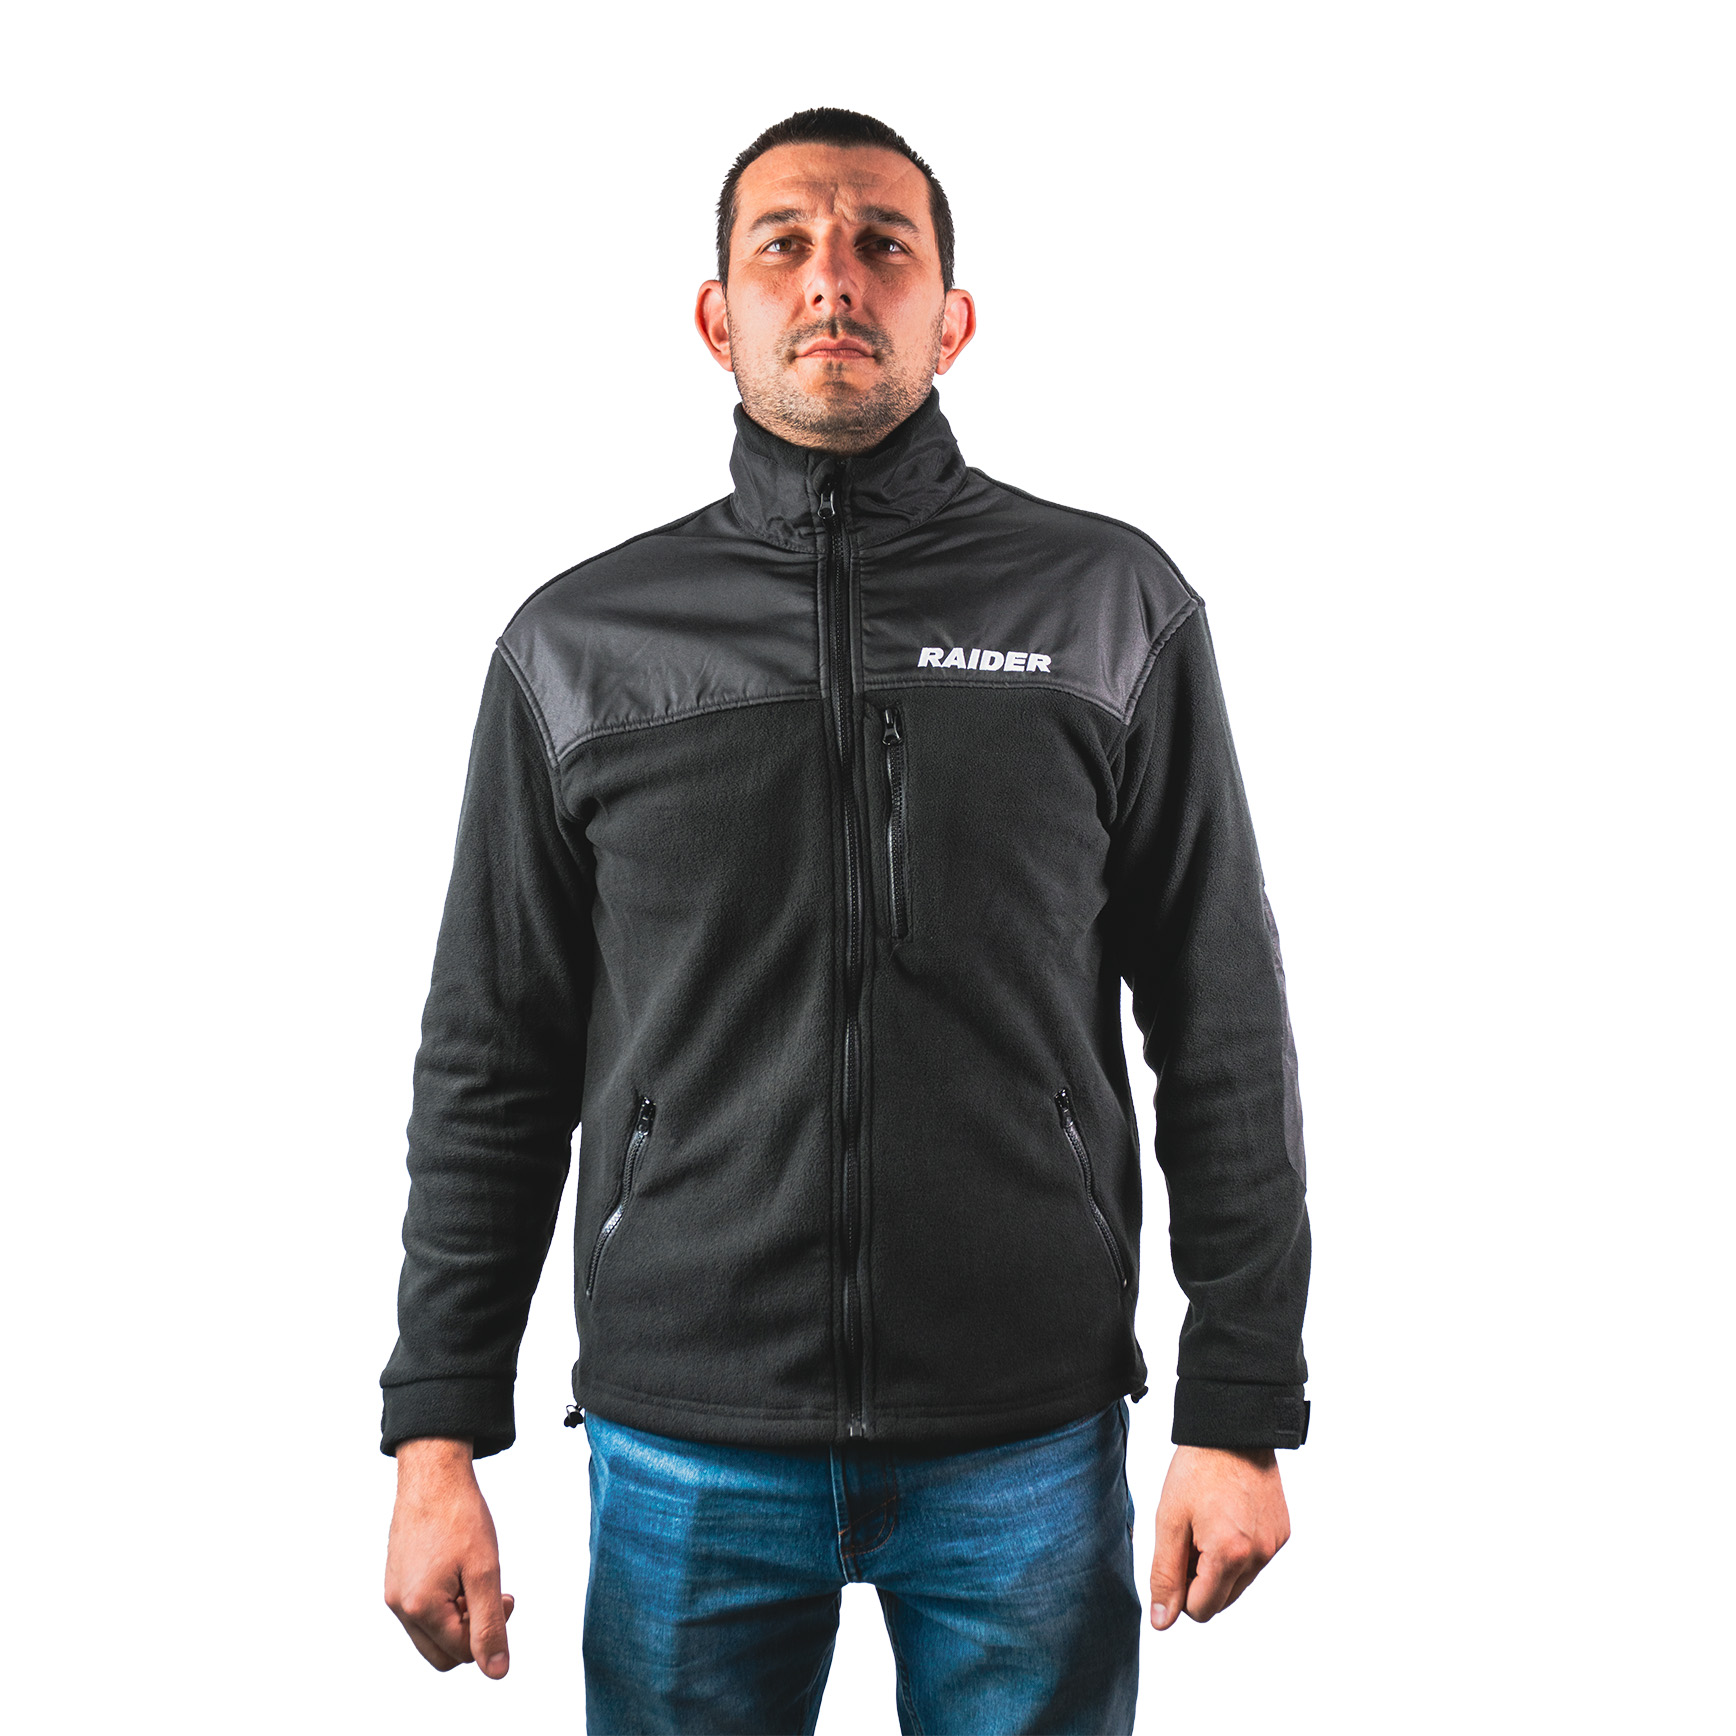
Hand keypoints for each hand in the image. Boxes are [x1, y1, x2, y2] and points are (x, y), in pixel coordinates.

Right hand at [384, 1437, 514, 1676]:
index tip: (506, 1596)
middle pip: (442, 1652)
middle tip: (492, 1593)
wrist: (433, 1474)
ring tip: (475, 1577)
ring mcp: (393, 1592)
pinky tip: (458, 1569)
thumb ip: (490, 1624)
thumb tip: (496, 1672)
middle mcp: (399, 1607)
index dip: (490, 1632)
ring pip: (432, 1632)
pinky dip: (445, 1601)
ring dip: (459, 1615)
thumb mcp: (485, 1572)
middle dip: (472, 1630)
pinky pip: (421, 1610)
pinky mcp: (394, 1578)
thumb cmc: (460, 1516)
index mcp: (419, 1608)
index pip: (461, 1652)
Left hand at [1148, 1444, 1289, 1628]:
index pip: (1200, 1609)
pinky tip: (1229, 1515)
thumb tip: (1163, 1622)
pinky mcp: (1282, 1532)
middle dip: (1201, 1578)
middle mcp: (1259, 1556)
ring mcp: (1274, 1545)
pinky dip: (1239, 1549)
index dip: (1180, 1588)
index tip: (1177, 1554)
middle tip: (1190, 1535)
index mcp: (1230, 1555)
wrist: (1231, 1429)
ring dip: (1220, 1564)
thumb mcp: (1169, 1521)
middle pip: (1221, 1599)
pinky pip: (1256, 1560)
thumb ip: (1165, 1575)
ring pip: (1239, 1582)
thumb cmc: (1196, 1470)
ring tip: (1209, 1522)